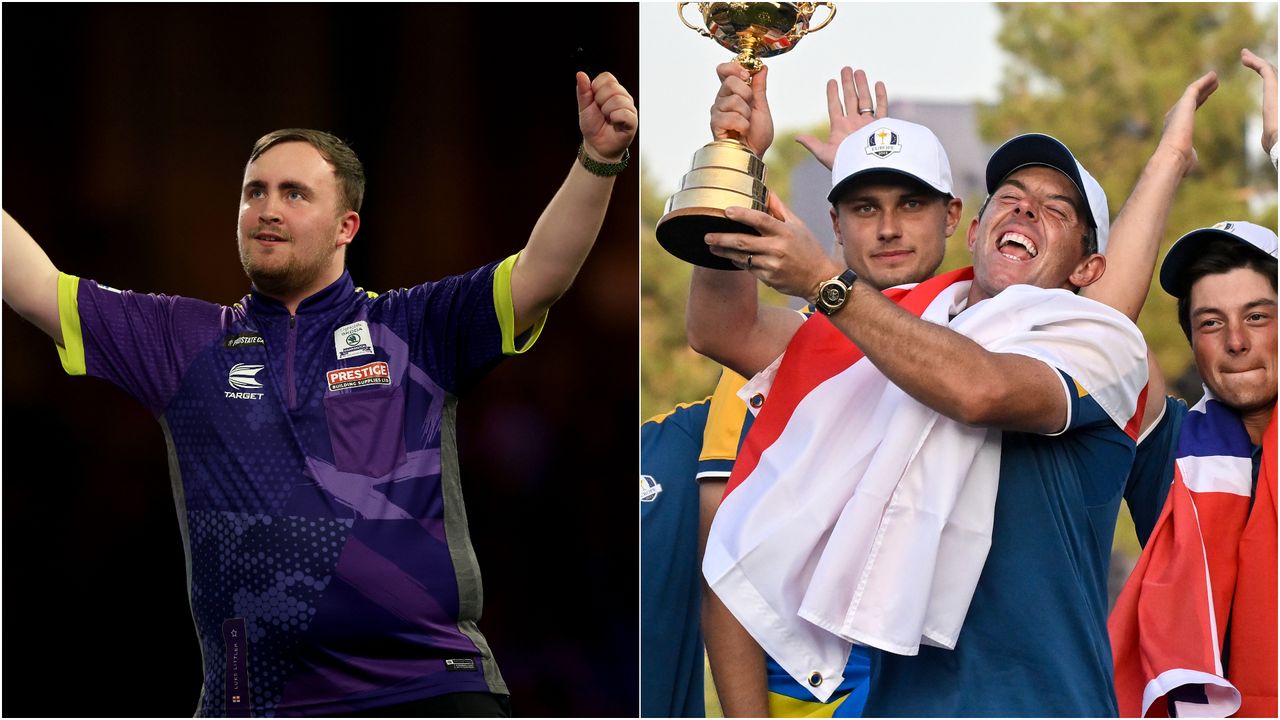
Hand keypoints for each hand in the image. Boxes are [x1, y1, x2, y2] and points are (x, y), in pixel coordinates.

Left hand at [577, 71, 636, 162]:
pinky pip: (624, 113)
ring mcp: (629, 108)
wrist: (597, 146)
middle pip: (612, 87)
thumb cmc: (593, 126)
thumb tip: (580, 74)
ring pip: (618, 100)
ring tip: (607, 119)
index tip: (595, 101)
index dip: (596, 88)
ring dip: (607, 111)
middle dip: (600, 101)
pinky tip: (614, 123)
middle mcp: (623, 97)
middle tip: (601, 112)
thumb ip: (583, 91)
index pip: (607, 77)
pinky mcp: (633, 121)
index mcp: (612, 91)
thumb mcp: (584, 107)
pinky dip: (615, 119)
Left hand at [705, 193, 841, 302]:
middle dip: (721, 239)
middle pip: (742, 241)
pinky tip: (730, 257)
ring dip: (724, 252)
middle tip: (707, 236)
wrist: (819, 278)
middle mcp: (777, 247)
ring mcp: (772, 264)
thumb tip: (766, 191)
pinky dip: (738, 262)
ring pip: (741, 257)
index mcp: (784, 231)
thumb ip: (779, 209)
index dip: (741, 214)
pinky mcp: (769, 278)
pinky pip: (748, 268)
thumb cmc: (808, 248)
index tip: (726, 211)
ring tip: (712, 246)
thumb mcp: (797, 225)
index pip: (759, 219)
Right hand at [710, 62, 772, 154]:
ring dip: (746, 115)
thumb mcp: (762, 107)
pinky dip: (742, 125)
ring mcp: (716, 112)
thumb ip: (759, 87)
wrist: (754, 154)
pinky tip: (740, 133)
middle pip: (730, 81)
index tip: (746, 75)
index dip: (734, 68)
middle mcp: (721, 100)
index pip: (723, 70)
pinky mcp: (715, 125)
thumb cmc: (757, 135)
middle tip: (750, 109)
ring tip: (746, 125)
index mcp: (731, 93)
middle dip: (747, 94)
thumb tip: (762, 67)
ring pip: (734, 100)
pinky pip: (731, 117)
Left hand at [796, 67, 888, 169]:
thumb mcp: (824, 154)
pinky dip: (881, 96)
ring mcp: (867, 124)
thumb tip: (796, 137)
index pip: (835, 106)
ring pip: (865, 100)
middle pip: (850, 99)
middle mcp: (854, 123)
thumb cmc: (844, 165)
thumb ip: (812, 144)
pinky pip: (882, 108)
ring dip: (862, 85)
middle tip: (845, 68)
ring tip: (859, 71)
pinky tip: (878, 84)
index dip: (832, 94)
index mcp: (840, 127)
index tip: (831, 81)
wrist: (865, 172)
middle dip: (848, 84)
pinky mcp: (881, 126)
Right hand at [1156, 71, 1217, 176]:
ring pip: (1192, 92)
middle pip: (1189, 100)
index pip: (1187, 112)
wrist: (1172, 157)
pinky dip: (1204, 81)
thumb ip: (1190, 156)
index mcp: (1174, 128)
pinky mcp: (1183, 103)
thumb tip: (1192, 163)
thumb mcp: (1188, 159)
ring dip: (1204, 84)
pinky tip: (1214, 76)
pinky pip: (1194, 88)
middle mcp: (1173, 116)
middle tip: (1212, 84)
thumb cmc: (1179, 163)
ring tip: (1215, 77)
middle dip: (1201, 92)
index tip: (1206, 97)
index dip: (1198, 104)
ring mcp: (1178, 109)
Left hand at [1241, 48, 1276, 152]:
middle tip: (1247, 57)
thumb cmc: (1277, 146)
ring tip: (1244, 55)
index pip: (1273, 85)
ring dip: (1256, 61)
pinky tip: (1244, 57)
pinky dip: (1255, 62)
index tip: (1252, 68)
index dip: (1264, 75)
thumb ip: (1269, 133)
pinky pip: (1265, 70)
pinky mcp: (1275, 87)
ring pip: (1269, 70)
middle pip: (1272, 74)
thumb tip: (1265, 138)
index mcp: (1279, 102)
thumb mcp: (1271, 137)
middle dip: (1260, 64)